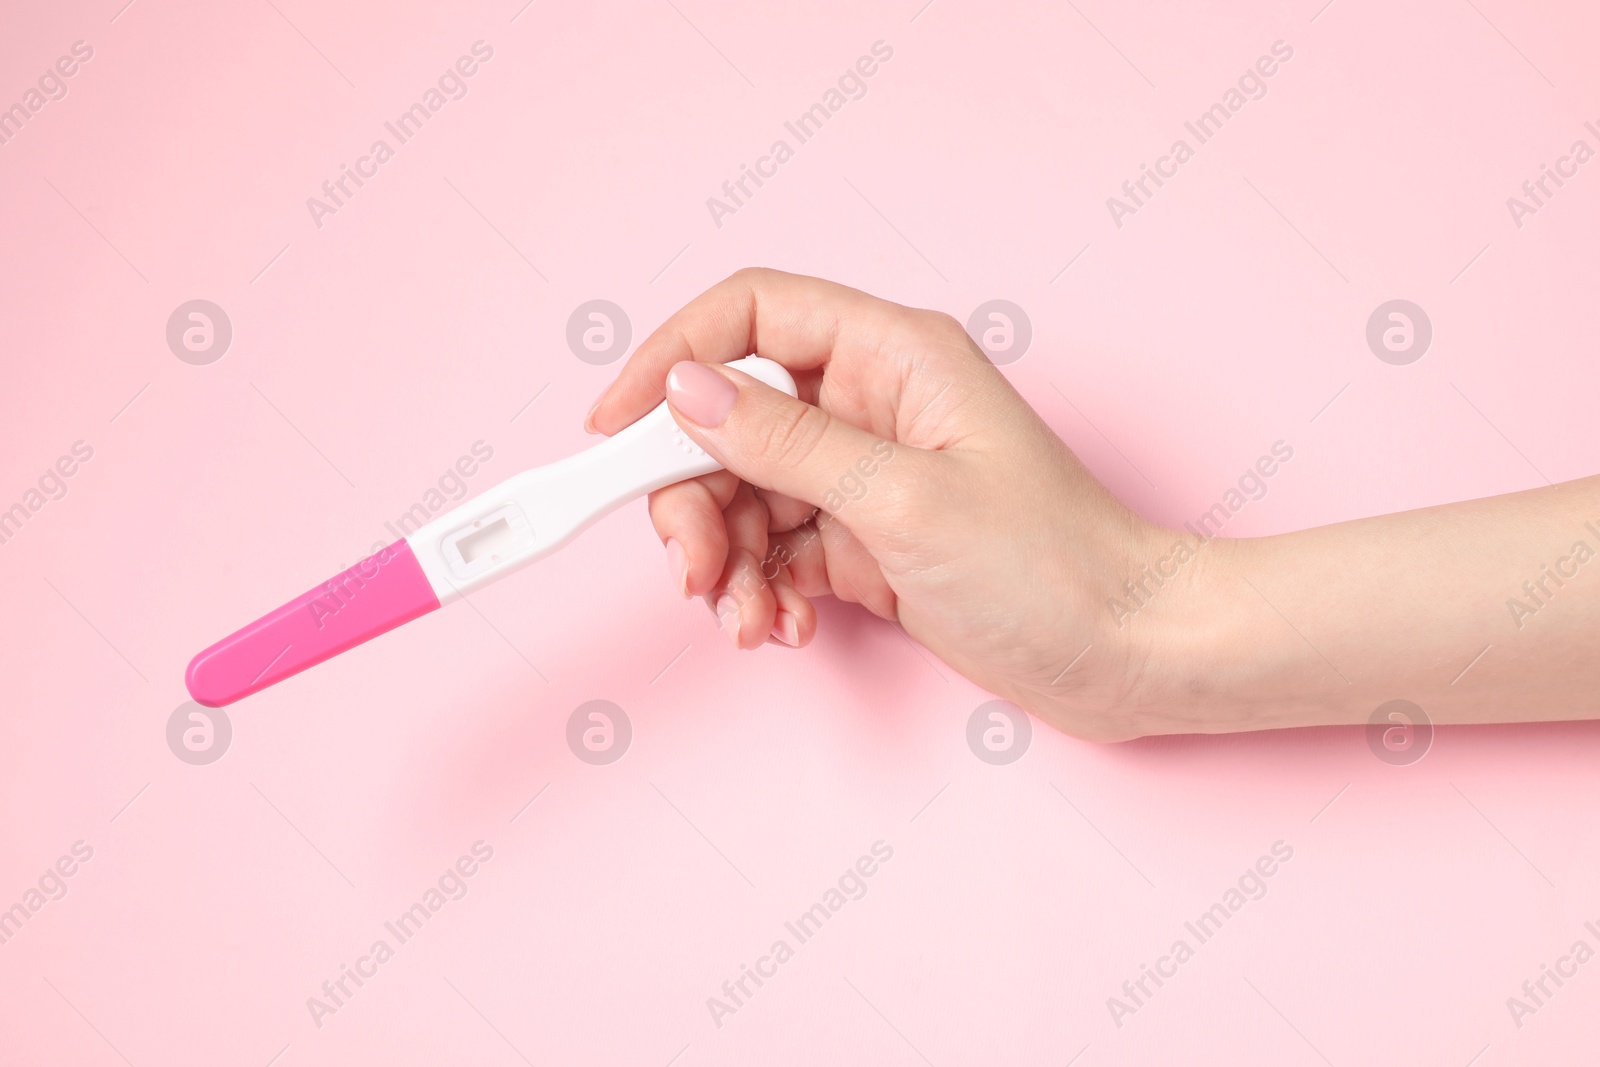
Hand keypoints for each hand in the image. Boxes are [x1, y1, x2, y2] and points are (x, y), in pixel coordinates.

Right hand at [586, 269, 1173, 740]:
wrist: (1126, 656)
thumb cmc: (1053, 567)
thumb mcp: (905, 501)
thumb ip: (787, 445)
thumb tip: (687, 393)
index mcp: (892, 356)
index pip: (749, 315)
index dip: (670, 358)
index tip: (612, 426)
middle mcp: (871, 403)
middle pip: (729, 419)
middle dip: (694, 498)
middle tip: (692, 570)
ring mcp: (864, 473)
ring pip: (743, 493)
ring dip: (727, 560)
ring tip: (749, 621)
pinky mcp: (864, 538)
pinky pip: (776, 548)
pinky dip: (763, 590)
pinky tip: (785, 628)